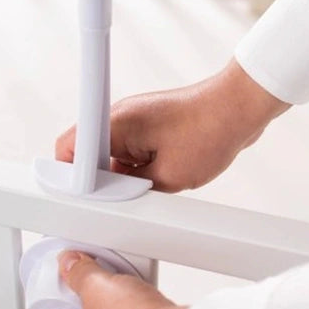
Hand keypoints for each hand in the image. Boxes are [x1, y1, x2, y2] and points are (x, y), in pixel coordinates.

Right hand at [55, 58, 288, 191]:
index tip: (83, 198)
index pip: (68, 148)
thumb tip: (118, 201)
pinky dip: (142, 165)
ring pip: (114, 154)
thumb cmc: (209, 131)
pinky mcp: (151, 123)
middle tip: (124, 197)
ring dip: (127, 173)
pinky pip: (134, 149)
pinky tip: (164, 174)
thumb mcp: (167, 176)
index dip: (70, 177)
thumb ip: (133, 190)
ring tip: (155, 183)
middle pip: (90, 154)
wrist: (240, 107)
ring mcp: (136, 119)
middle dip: (104, 179)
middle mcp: (120, 116)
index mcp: (115, 123)